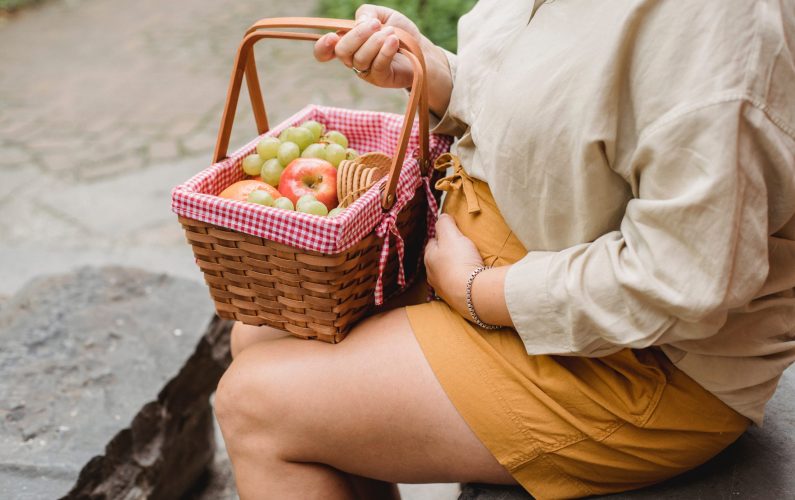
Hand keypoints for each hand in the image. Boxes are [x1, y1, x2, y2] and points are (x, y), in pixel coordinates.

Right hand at [313, 4, 453, 116]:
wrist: (421, 47)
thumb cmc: (399, 32)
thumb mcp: (382, 15)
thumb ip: (367, 13)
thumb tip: (359, 23)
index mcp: (349, 43)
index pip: (324, 51)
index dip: (322, 47)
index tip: (332, 38)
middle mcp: (353, 58)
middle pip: (342, 52)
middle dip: (357, 36)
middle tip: (376, 25)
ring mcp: (366, 71)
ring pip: (359, 59)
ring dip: (375, 42)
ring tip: (392, 33)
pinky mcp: (380, 79)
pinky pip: (377, 66)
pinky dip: (385, 51)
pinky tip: (394, 41)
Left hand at [424, 214, 483, 316]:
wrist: (472, 293)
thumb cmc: (459, 262)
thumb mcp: (451, 235)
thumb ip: (445, 224)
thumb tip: (442, 217)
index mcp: (429, 258)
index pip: (432, 242)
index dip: (443, 236)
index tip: (454, 234)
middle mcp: (432, 275)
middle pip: (440, 260)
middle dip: (449, 254)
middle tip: (463, 249)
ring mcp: (443, 289)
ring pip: (448, 274)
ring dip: (456, 269)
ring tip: (470, 264)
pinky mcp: (456, 300)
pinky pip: (458, 287)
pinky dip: (464, 282)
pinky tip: (473, 279)